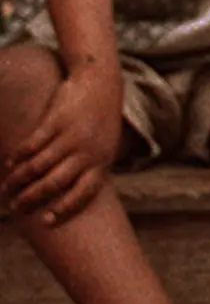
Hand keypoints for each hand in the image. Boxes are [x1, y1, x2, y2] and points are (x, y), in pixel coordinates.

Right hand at [1, 66, 121, 223]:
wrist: (100, 82)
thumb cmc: (101, 120)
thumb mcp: (105, 146)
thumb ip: (92, 169)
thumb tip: (74, 196)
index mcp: (102, 162)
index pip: (83, 194)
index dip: (64, 209)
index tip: (45, 221)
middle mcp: (87, 152)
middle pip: (54, 183)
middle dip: (32, 198)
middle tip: (15, 207)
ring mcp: (71, 136)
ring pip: (38, 165)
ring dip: (19, 179)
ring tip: (6, 188)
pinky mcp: (56, 120)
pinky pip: (32, 144)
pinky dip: (18, 156)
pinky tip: (9, 164)